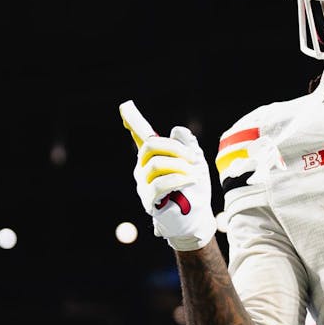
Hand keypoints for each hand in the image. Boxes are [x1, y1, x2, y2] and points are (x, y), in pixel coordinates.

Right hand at [120, 100, 216, 250]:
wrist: (198, 216)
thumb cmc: (194, 188)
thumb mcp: (195, 161)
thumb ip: (187, 144)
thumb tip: (176, 130)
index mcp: (153, 156)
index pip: (140, 137)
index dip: (133, 123)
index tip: (125, 108)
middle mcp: (143, 168)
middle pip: (151, 146)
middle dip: (175, 148)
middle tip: (193, 158)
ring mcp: (143, 184)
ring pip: (156, 165)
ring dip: (180, 167)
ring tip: (195, 174)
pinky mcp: (148, 200)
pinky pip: (159, 184)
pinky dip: (178, 179)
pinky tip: (191, 180)